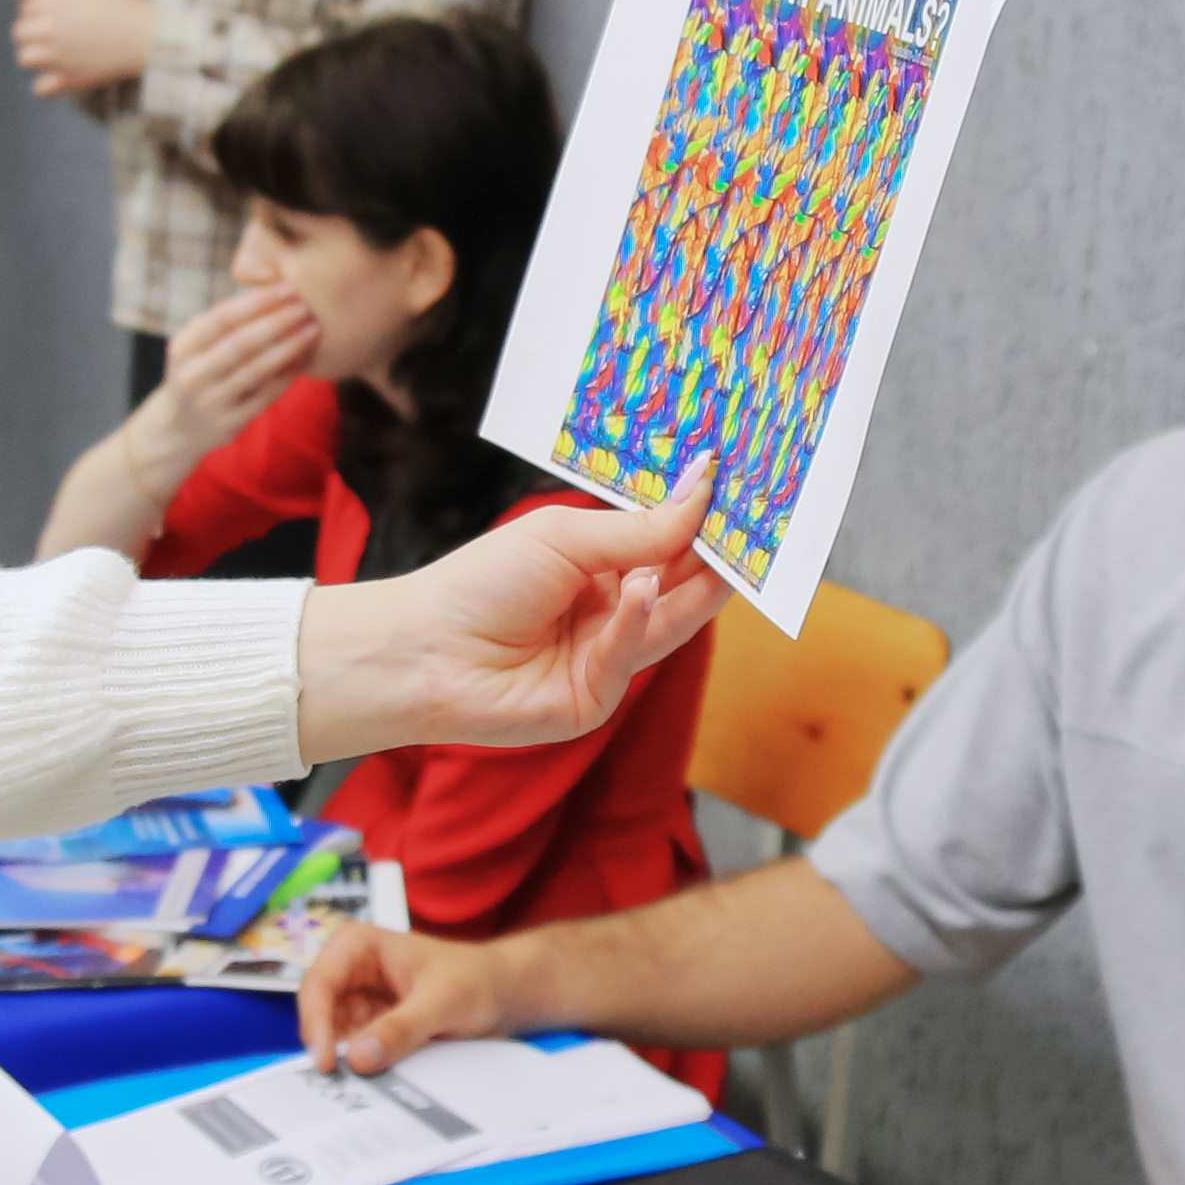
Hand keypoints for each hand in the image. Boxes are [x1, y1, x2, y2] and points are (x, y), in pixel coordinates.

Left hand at [5, 0, 154, 96]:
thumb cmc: (127, 2)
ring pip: (25, 57)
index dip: (38, 1)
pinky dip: (47, 81)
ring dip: (36, 52)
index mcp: (57, 3)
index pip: (25, 3)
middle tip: (60, 24)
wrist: (154, 40)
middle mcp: (53, 32)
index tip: (58, 2)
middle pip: (19, 30)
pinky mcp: (70, 80)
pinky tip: (64, 69)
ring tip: (59, 46)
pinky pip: (40, 87)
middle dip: (33, 25)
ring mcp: (60, 58)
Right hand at [146, 281, 317, 452]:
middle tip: (305, 307)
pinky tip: (305, 359)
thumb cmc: (199, 372)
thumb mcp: (194, 346)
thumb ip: (222, 321)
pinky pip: (265, 396)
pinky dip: (287, 376)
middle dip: (277, 322)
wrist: (178, 429)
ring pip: (256, 371)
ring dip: (288, 348)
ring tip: (312, 330)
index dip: (257, 301)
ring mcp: (211, 402)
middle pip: (241, 343)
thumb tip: (267, 287)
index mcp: (183, 347)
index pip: (222, 318)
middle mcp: (192, 375)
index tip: (288, 288)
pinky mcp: (229, 423)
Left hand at [294, 456, 724, 767]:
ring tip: (715, 551)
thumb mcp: (567, 537)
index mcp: (601, 567)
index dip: (708, 524)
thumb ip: (642, 527)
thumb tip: (706, 484)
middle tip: (762, 526)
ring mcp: (606, 659)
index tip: (750, 494)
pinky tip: (640, 590)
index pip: (671, 545)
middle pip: (682, 586)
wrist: (422, 650)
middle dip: (720, 557)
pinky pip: (629, 655)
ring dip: (690, 587)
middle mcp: (610, 612)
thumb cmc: (481, 582)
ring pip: (669, 622)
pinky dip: (635, 621)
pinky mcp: (595, 700)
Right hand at [298, 919, 520, 1074]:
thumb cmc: (477, 980)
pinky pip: (355, 1051)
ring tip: (357, 1090)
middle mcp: (351, 971)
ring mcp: (360, 1001)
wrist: (505, 993)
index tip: (326, 1063)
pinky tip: (370, 1086)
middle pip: (319, 1013)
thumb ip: (401, 1028)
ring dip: (343, 1062)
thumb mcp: (442, 1002)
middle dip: (327, 1047)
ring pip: (334, 1037)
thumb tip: (357, 1058)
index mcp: (358, 945)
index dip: (315, 1024)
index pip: (319, 984)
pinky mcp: (372, 1027)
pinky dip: (359, 1068)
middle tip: (338, 1085)